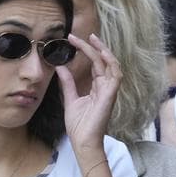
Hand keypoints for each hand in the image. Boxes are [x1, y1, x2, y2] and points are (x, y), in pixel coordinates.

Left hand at [55, 33, 121, 157]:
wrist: (83, 141)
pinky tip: (102, 53)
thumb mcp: (70, 99)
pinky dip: (110, 63)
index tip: (74, 40)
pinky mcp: (110, 95)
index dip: (87, 51)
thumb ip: (68, 83)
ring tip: (92, 39)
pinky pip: (115, 75)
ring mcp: (109, 91)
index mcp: (97, 87)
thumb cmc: (79, 125)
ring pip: (111, 65)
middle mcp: (106, 87)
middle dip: (95, 46)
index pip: (96, 64)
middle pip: (104, 61)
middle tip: (84, 35)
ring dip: (103, 51)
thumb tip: (60, 67)